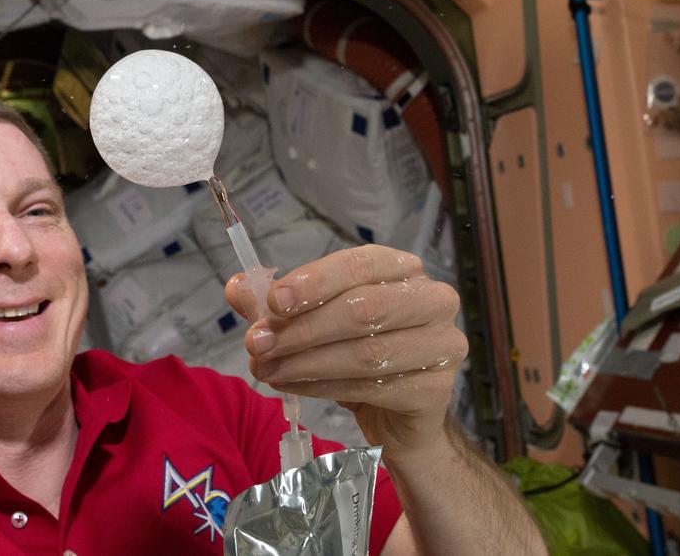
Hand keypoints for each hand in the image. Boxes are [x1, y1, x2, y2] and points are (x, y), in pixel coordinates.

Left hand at [225, 245, 466, 459]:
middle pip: (363, 309)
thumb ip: (277, 303)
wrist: (400, 414)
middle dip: (302, 329)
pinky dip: (324, 388)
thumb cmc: (357, 352)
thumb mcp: (314, 321)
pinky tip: (293, 387)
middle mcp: (432, 300)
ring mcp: (442, 345)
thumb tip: (237, 289)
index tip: (272, 302)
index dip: (314, 282)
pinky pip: (373, 387)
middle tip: (257, 344)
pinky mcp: (436, 390)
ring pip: (366, 353)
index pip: (358, 265)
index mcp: (402, 269)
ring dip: (307, 362)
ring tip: (268, 370)